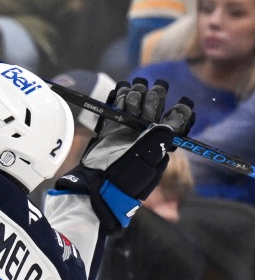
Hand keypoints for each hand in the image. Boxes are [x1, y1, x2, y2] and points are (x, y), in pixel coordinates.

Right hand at [56, 78, 194, 232]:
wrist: (96, 189)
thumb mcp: (147, 164)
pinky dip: (118, 98)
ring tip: (134, 90)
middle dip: (154, 97)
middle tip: (149, 92)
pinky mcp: (108, 133)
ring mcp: (126, 133)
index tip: (182, 102)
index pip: (175, 122)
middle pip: (154, 109)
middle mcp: (145, 136)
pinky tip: (121, 90)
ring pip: (135, 106)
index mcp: (160, 144)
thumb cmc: (124, 181)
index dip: (180, 110)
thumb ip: (159, 142)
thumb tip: (173, 121)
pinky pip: (116, 110)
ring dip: (135, 95)